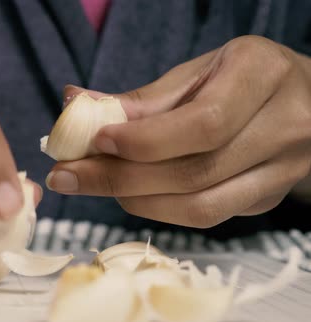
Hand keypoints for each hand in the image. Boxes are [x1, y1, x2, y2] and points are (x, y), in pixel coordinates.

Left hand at [46, 36, 310, 227]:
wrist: (301, 100)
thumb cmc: (237, 79)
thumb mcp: (195, 73)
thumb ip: (141, 99)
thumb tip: (74, 105)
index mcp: (262, 76)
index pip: (202, 124)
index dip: (143, 141)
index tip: (94, 141)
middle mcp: (283, 127)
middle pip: (195, 172)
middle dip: (120, 178)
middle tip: (67, 175)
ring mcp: (281, 171)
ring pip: (200, 207)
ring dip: (135, 200)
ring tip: (91, 183)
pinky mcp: (265, 200)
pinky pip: (205, 216)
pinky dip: (157, 208)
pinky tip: (127, 193)